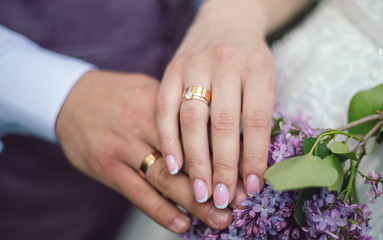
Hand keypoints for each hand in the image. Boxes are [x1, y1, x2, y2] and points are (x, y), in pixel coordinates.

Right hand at [55, 70, 231, 232]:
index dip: (225, 152)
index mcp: (162, 102)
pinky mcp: (106, 166)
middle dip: (216, 182)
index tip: (246, 172)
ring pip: (166, 178)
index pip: (200, 129)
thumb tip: (215, 129)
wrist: (70, 98)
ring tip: (219, 219)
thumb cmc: (117, 95)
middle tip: (240, 202)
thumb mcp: (150, 90)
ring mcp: (124, 147)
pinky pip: (137, 193)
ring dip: (194, 202)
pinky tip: (181, 223)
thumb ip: (178, 110)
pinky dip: (160, 210)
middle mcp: (145, 124)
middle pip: (188, 157)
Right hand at [157, 0, 274, 208]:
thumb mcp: (262, 79)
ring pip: (191, 119)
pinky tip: (173, 165)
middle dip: (222, 166)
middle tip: (220, 198)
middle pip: (222, 123)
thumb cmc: (248, 58)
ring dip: (194, 160)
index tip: (251, 187)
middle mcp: (225, 63)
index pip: (256, 119)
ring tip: (198, 191)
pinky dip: (169, 139)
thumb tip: (251, 170)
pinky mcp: (170, 69)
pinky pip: (165, 108)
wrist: (224, 21)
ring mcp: (193, 65)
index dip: (254, 157)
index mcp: (257, 67)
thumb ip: (256, 118)